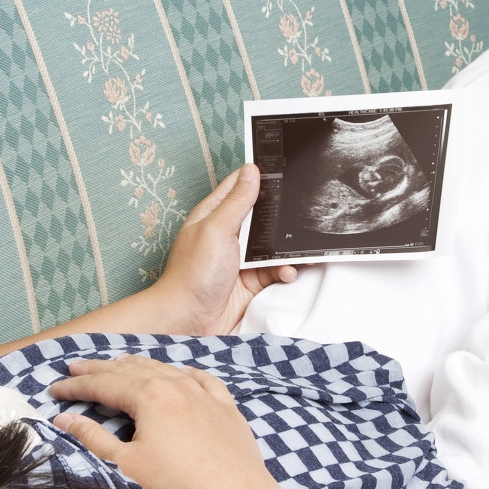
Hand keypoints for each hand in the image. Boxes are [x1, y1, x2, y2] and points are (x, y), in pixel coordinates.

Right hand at [50, 355, 278, 488]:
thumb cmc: (178, 486)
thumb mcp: (126, 466)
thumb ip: (93, 439)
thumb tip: (65, 419)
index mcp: (150, 395)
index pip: (103, 385)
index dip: (76, 387)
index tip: (54, 388)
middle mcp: (177, 385)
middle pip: (131, 370)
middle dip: (100, 369)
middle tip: (76, 368)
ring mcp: (205, 394)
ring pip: (166, 369)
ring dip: (138, 365)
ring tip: (119, 363)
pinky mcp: (227, 408)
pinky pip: (202, 379)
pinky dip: (184, 373)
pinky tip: (181, 373)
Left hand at [149, 164, 297, 335]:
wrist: (188, 320)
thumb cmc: (194, 273)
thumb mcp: (217, 229)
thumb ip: (237, 202)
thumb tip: (252, 171)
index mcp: (213, 215)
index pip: (238, 187)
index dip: (258, 177)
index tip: (285, 168)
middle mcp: (227, 234)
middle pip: (260, 216)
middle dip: (280, 215)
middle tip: (301, 213)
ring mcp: (239, 259)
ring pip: (271, 244)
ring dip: (285, 247)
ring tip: (300, 248)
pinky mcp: (250, 281)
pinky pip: (274, 270)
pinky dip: (284, 270)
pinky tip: (287, 272)